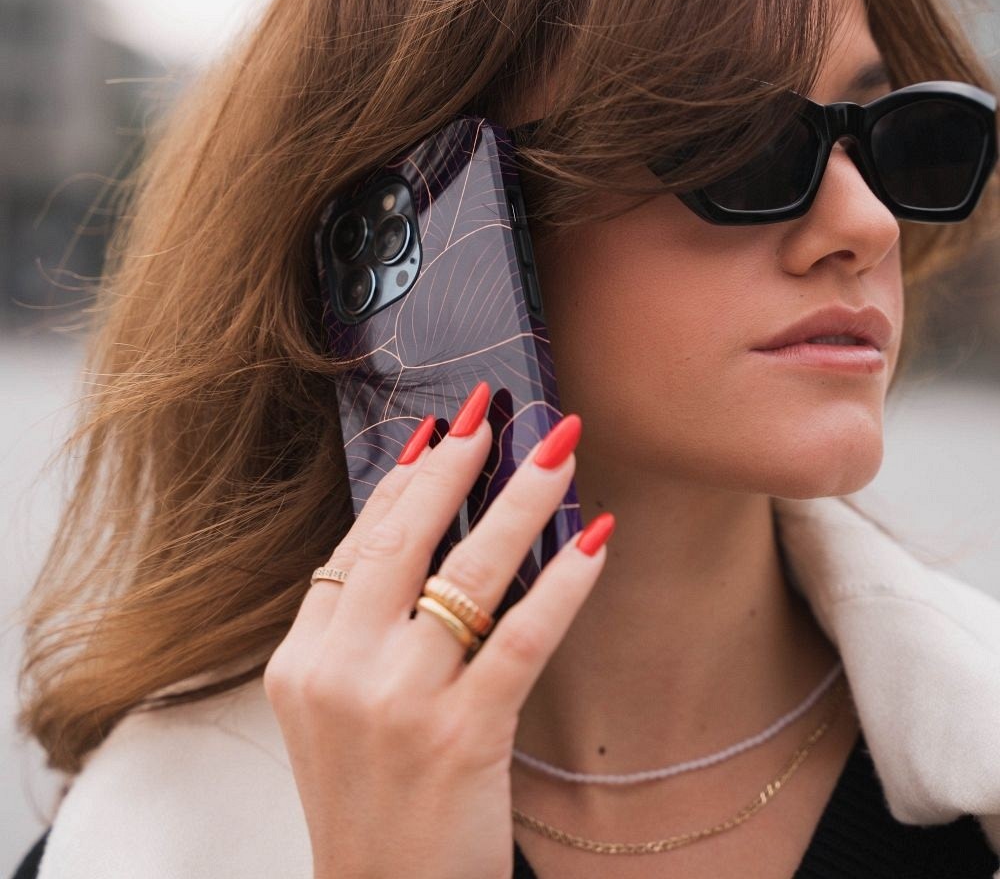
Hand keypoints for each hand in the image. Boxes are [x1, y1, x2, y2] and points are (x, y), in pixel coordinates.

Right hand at [263, 381, 612, 878]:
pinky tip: (596, 540)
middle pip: (405, 539)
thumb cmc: (368, 798)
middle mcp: (341, 670)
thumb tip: (415, 524)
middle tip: (490, 414)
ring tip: (558, 450)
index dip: (403, 480)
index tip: (438, 432)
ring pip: (469, 573)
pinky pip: (521, 640)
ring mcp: (399, 703)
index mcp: (303, 657)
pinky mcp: (461, 737)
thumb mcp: (333, 708)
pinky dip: (563, 584)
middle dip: (454, 465)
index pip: (360, 541)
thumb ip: (358, 623)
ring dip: (521, 500)